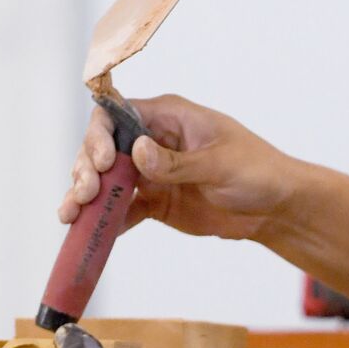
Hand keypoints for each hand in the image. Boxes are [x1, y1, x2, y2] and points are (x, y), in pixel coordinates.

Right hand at [58, 94, 303, 241]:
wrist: (276, 209)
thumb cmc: (258, 172)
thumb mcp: (220, 164)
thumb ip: (177, 162)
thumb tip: (138, 152)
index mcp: (169, 117)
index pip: (117, 115)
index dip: (100, 136)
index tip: (102, 162)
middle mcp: (153, 142)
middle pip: (103, 148)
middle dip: (87, 169)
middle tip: (85, 194)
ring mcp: (152, 173)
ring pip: (106, 180)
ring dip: (86, 196)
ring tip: (72, 215)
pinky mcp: (155, 202)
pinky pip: (122, 209)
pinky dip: (106, 220)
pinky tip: (91, 232)